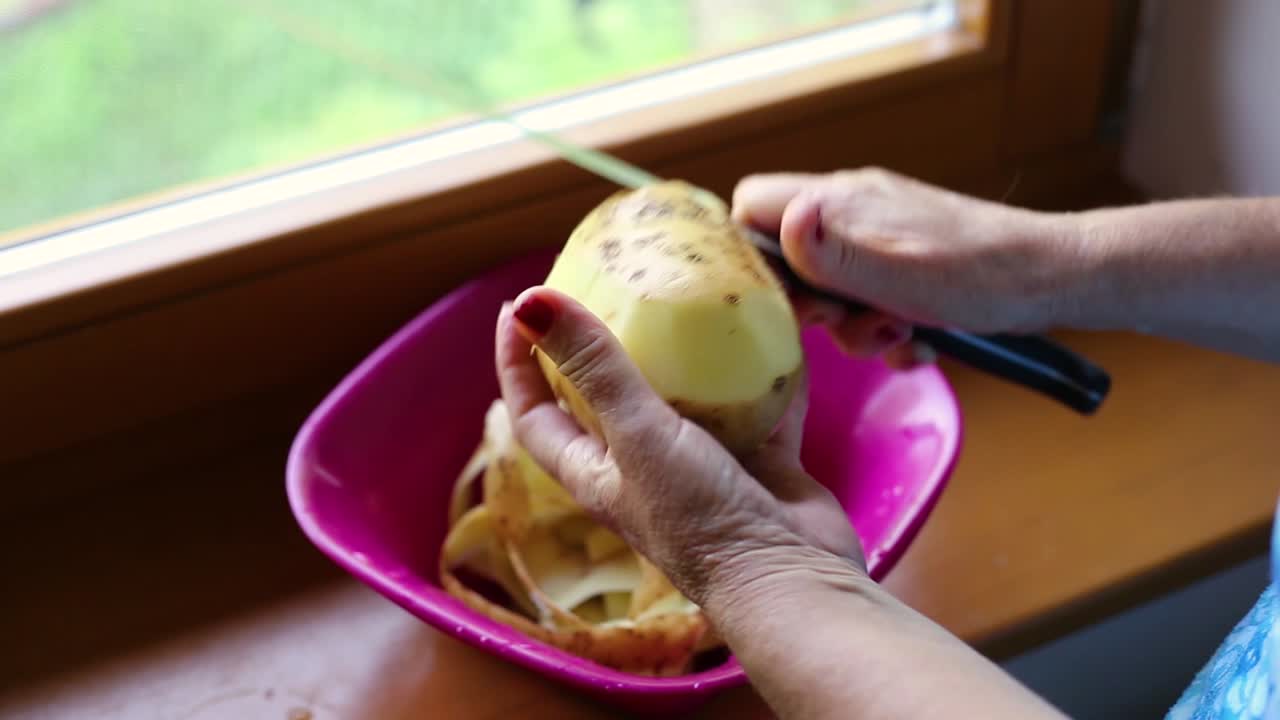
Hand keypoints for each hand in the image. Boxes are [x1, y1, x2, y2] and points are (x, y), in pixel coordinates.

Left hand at [493, 287, 864, 612]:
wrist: (790, 579)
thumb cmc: (699, 517)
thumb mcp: (638, 434)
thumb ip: (593, 368)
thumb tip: (527, 301)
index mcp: (595, 471)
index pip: (534, 413)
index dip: (517, 362)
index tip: (516, 306)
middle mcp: (642, 468)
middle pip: (606, 397)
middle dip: (602, 343)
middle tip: (609, 284)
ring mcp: (702, 465)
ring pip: (687, 396)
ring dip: (688, 353)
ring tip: (692, 296)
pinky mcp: (758, 461)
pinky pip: (758, 406)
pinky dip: (764, 374)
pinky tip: (774, 330)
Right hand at [732, 168, 1084, 364]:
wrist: (1057, 280)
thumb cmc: (983, 275)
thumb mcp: (898, 274)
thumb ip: (831, 252)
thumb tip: (780, 218)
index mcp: (840, 203)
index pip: (753, 205)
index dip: (749, 252)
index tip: (776, 298)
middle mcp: (854, 212)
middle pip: (789, 257)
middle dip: (811, 304)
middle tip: (843, 322)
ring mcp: (881, 239)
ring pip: (831, 289)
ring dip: (855, 327)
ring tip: (895, 336)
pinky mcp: (907, 266)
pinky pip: (869, 302)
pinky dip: (886, 331)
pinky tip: (917, 343)